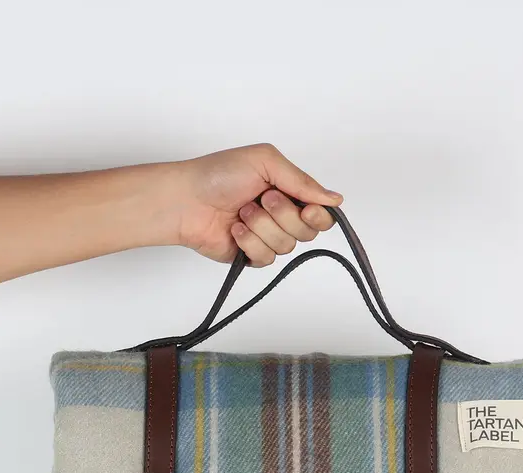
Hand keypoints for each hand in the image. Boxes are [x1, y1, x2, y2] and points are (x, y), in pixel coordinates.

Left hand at [171, 144, 342, 265]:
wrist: (186, 200)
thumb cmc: (219, 174)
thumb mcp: (266, 162)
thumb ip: (302, 181)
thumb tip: (336, 200)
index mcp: (289, 192)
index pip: (321, 214)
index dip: (317, 216)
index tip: (305, 208)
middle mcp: (281, 216)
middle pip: (307, 232)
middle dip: (284, 215)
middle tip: (262, 200)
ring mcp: (266, 237)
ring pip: (286, 246)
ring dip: (262, 227)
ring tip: (241, 212)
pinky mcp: (251, 256)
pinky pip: (267, 259)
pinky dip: (249, 243)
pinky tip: (234, 230)